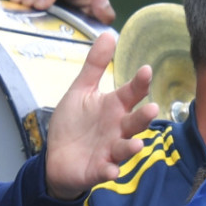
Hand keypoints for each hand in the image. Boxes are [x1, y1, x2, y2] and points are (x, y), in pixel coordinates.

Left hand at [44, 33, 157, 198]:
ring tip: (135, 144)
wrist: (56, 157)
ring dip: (131, 147)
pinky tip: (111, 171)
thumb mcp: (80, 91)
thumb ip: (95, 66)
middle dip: (142, 117)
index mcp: (113, 107)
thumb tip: (108, 34)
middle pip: (134, 122)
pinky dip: (109, 171)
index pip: (131, 93)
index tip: (145, 70)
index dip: (139, 83)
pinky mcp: (98, 169)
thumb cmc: (73, 124)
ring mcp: (109, 150)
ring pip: (125, 148)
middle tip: (150, 108)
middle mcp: (117, 129)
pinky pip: (106, 170)